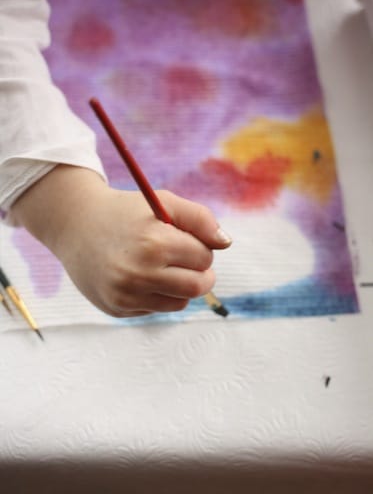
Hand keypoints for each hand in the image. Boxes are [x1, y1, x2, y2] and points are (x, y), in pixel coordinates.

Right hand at [12, 166, 230, 317]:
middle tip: (187, 259)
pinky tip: (140, 275)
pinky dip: (158, 294)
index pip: (204, 258)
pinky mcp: (117, 309)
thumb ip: (200, 218)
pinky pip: (156, 308)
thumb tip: (226, 243)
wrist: (76, 226)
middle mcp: (139, 274)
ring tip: (163, 265)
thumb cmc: (127, 213)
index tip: (185, 238)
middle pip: (198, 286)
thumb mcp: (163, 202)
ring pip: (181, 302)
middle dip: (200, 272)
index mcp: (154, 244)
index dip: (200, 246)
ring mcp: (126, 295)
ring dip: (181, 285)